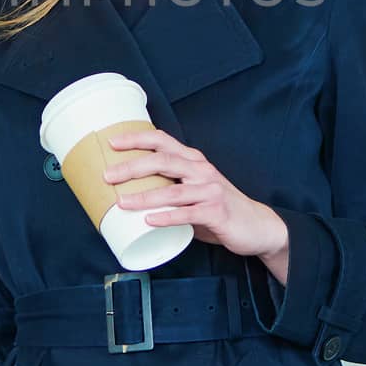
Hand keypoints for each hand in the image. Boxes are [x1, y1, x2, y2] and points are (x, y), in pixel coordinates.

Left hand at [101, 128, 288, 260]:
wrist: (257, 226)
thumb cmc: (218, 208)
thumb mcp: (194, 191)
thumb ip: (169, 188)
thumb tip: (129, 193)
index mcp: (193, 161)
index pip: (162, 141)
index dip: (137, 139)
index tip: (112, 142)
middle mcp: (201, 170)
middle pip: (163, 160)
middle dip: (132, 166)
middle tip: (108, 175)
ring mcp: (210, 191)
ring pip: (172, 190)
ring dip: (144, 196)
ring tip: (122, 202)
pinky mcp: (217, 212)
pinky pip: (188, 214)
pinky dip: (167, 217)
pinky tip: (149, 220)